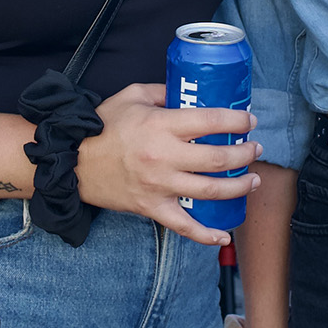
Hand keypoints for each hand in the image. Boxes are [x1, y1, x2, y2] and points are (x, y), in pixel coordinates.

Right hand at [75, 83, 259, 247]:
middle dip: (244, 154)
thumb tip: (188, 92)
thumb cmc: (102, 126)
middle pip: (217, 159)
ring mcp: (159, 186)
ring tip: (253, 180)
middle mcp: (164, 157)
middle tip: (255, 149)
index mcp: (161, 125)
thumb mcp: (132, 96)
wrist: (72, 162)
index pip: (210, 121)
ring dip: (237, 187)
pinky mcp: (151, 208)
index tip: (248, 120)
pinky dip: (205, 235)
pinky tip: (223, 235)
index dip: (236, 120)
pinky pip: (183, 226)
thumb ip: (162, 91)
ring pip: (209, 191)